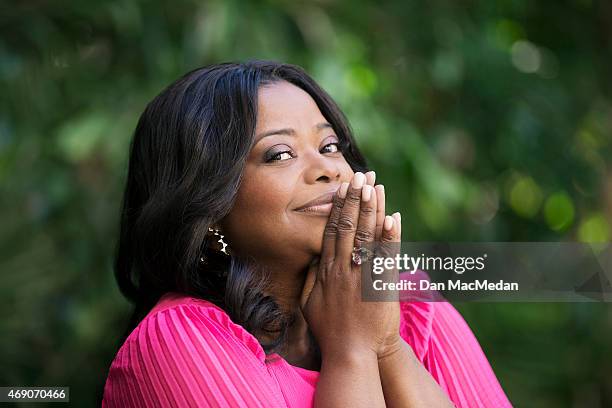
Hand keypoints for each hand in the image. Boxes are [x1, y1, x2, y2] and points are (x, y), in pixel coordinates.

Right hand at [300, 171, 401, 359]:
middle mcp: (343, 269)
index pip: (332, 231)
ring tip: (375, 186)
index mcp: (326, 271)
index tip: (343, 188)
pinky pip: (386, 258)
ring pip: (367, 237)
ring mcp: (362, 277)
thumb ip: (311, 277)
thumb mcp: (309, 303)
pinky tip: (394, 218)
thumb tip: (312, 257)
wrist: (351, 354)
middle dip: (355, 199)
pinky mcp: (381, 287)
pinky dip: (390, 238)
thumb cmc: (330, 330)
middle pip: (348, 227)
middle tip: (360, 176)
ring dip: (372, 210)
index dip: (338, 207)